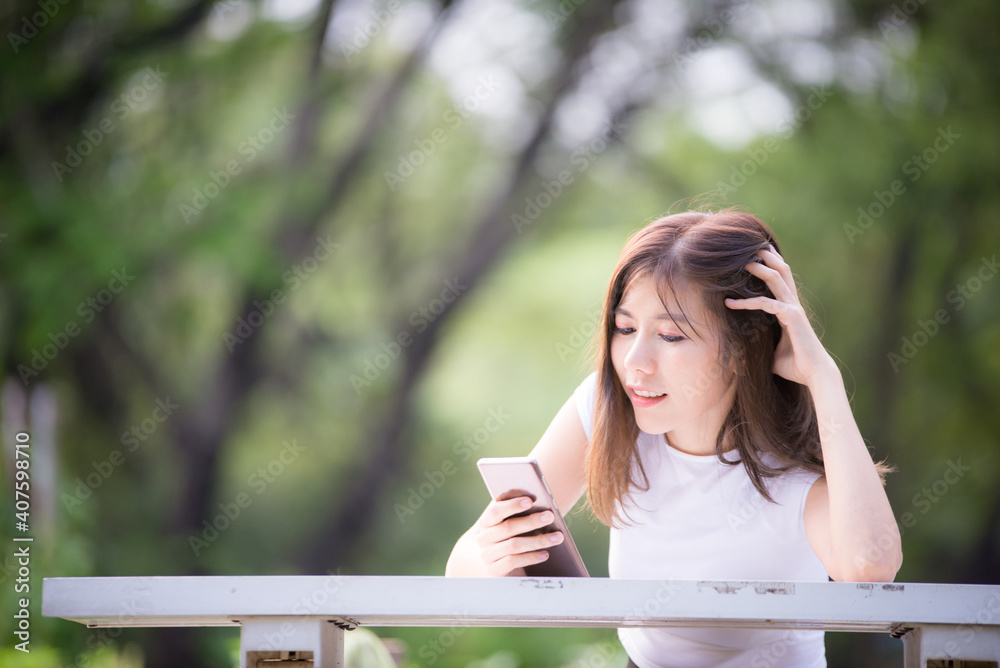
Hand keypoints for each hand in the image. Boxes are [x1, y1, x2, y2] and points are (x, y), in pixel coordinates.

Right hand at [469, 495, 563, 576]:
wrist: (486, 563)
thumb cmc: (502, 537)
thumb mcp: (503, 523)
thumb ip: (513, 511)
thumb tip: (534, 497)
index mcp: (486, 522)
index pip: (495, 511)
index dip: (512, 505)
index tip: (530, 501)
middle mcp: (483, 538)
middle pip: (508, 528)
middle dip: (531, 521)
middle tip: (550, 516)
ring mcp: (487, 555)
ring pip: (514, 545)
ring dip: (538, 540)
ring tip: (557, 537)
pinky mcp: (494, 570)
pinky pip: (514, 562)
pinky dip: (531, 557)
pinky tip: (545, 554)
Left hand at [724, 245, 837, 387]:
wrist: (815, 375)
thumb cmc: (795, 365)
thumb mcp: (772, 351)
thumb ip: (760, 343)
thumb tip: (742, 349)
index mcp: (790, 308)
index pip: (781, 279)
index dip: (771, 264)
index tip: (756, 255)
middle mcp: (793, 304)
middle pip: (781, 270)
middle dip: (766, 256)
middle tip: (749, 246)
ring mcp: (793, 309)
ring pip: (776, 279)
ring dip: (758, 268)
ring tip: (741, 260)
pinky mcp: (792, 318)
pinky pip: (766, 304)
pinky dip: (748, 302)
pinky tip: (730, 303)